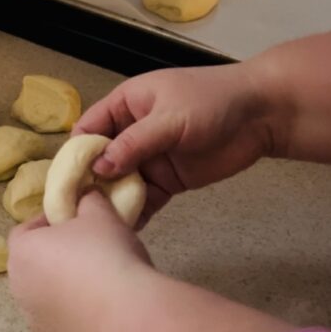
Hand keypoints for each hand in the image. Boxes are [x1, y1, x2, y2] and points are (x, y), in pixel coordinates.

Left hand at [7, 190, 151, 331]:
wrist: (127, 316)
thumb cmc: (106, 255)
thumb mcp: (100, 213)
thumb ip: (88, 200)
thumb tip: (86, 196)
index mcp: (21, 252)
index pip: (26, 229)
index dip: (50, 222)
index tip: (76, 221)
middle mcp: (18, 287)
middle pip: (33, 263)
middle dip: (55, 254)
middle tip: (89, 248)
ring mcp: (34, 318)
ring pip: (45, 293)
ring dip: (63, 285)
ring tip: (98, 279)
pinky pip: (61, 319)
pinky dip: (74, 312)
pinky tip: (101, 307)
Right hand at [73, 64, 274, 226]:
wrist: (263, 115)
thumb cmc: (213, 101)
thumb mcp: (169, 118)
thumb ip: (134, 143)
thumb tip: (99, 168)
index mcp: (125, 106)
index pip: (88, 129)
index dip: (76, 153)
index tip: (68, 180)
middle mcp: (131, 133)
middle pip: (99, 161)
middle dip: (89, 184)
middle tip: (78, 212)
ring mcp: (149, 158)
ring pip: (120, 183)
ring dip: (110, 201)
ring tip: (98, 226)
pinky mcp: (168, 180)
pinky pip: (144, 199)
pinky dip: (134, 213)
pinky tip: (123, 230)